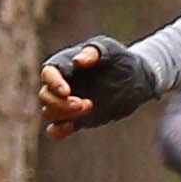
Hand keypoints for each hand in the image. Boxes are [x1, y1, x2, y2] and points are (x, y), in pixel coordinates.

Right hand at [38, 38, 154, 134]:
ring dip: (63, 114)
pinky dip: (58, 131)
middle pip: (45, 96)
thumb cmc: (120, 59)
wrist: (135, 79)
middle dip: (60, 103)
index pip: (48, 73)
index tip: (66, 92)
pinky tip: (71, 127)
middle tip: (85, 103)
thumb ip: (93, 52)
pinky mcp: (75, 119)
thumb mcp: (110, 50)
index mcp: (65, 64)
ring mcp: (67, 103)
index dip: (53, 83)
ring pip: (49, 113)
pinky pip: (55, 129)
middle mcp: (61, 84)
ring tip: (89, 107)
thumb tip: (77, 61)